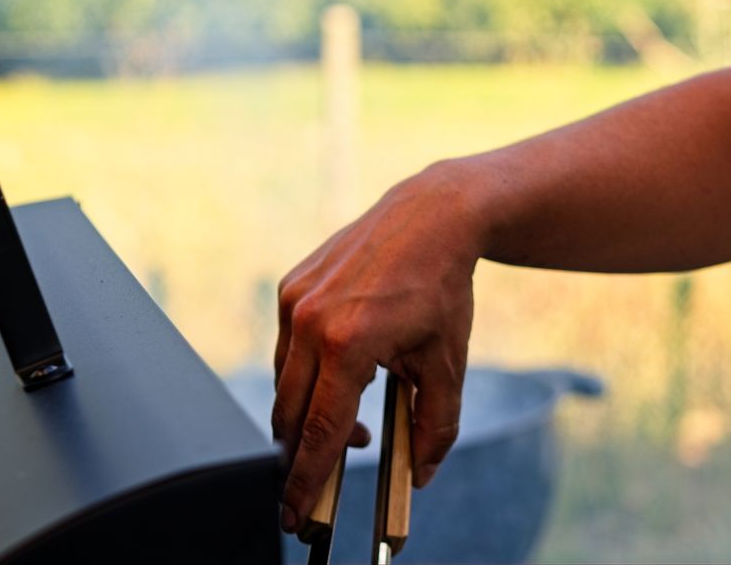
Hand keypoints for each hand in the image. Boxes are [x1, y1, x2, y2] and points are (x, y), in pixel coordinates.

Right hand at [272, 163, 481, 532]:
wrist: (431, 215)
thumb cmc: (441, 287)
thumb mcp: (447, 361)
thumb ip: (436, 424)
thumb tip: (424, 473)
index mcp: (349, 344)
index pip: (319, 432)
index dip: (306, 481)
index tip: (296, 515)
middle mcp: (311, 322)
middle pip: (290, 415)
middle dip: (300, 458)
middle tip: (314, 488)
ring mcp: (295, 301)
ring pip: (283, 385)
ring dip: (305, 416)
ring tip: (348, 427)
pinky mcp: (289, 287)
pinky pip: (285, 350)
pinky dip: (304, 376)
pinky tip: (339, 378)